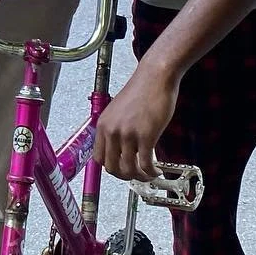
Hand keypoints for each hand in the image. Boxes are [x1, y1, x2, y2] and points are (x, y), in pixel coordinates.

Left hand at [93, 62, 177, 180]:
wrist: (155, 77)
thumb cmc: (141, 91)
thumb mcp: (118, 111)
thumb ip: (116, 129)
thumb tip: (121, 149)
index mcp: (103, 125)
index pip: (98, 158)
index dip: (111, 168)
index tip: (122, 169)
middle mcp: (112, 131)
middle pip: (111, 168)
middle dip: (125, 176)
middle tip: (136, 175)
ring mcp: (128, 134)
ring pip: (128, 169)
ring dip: (140, 177)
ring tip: (149, 174)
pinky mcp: (145, 136)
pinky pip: (145, 164)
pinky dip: (151, 172)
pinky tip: (157, 171)